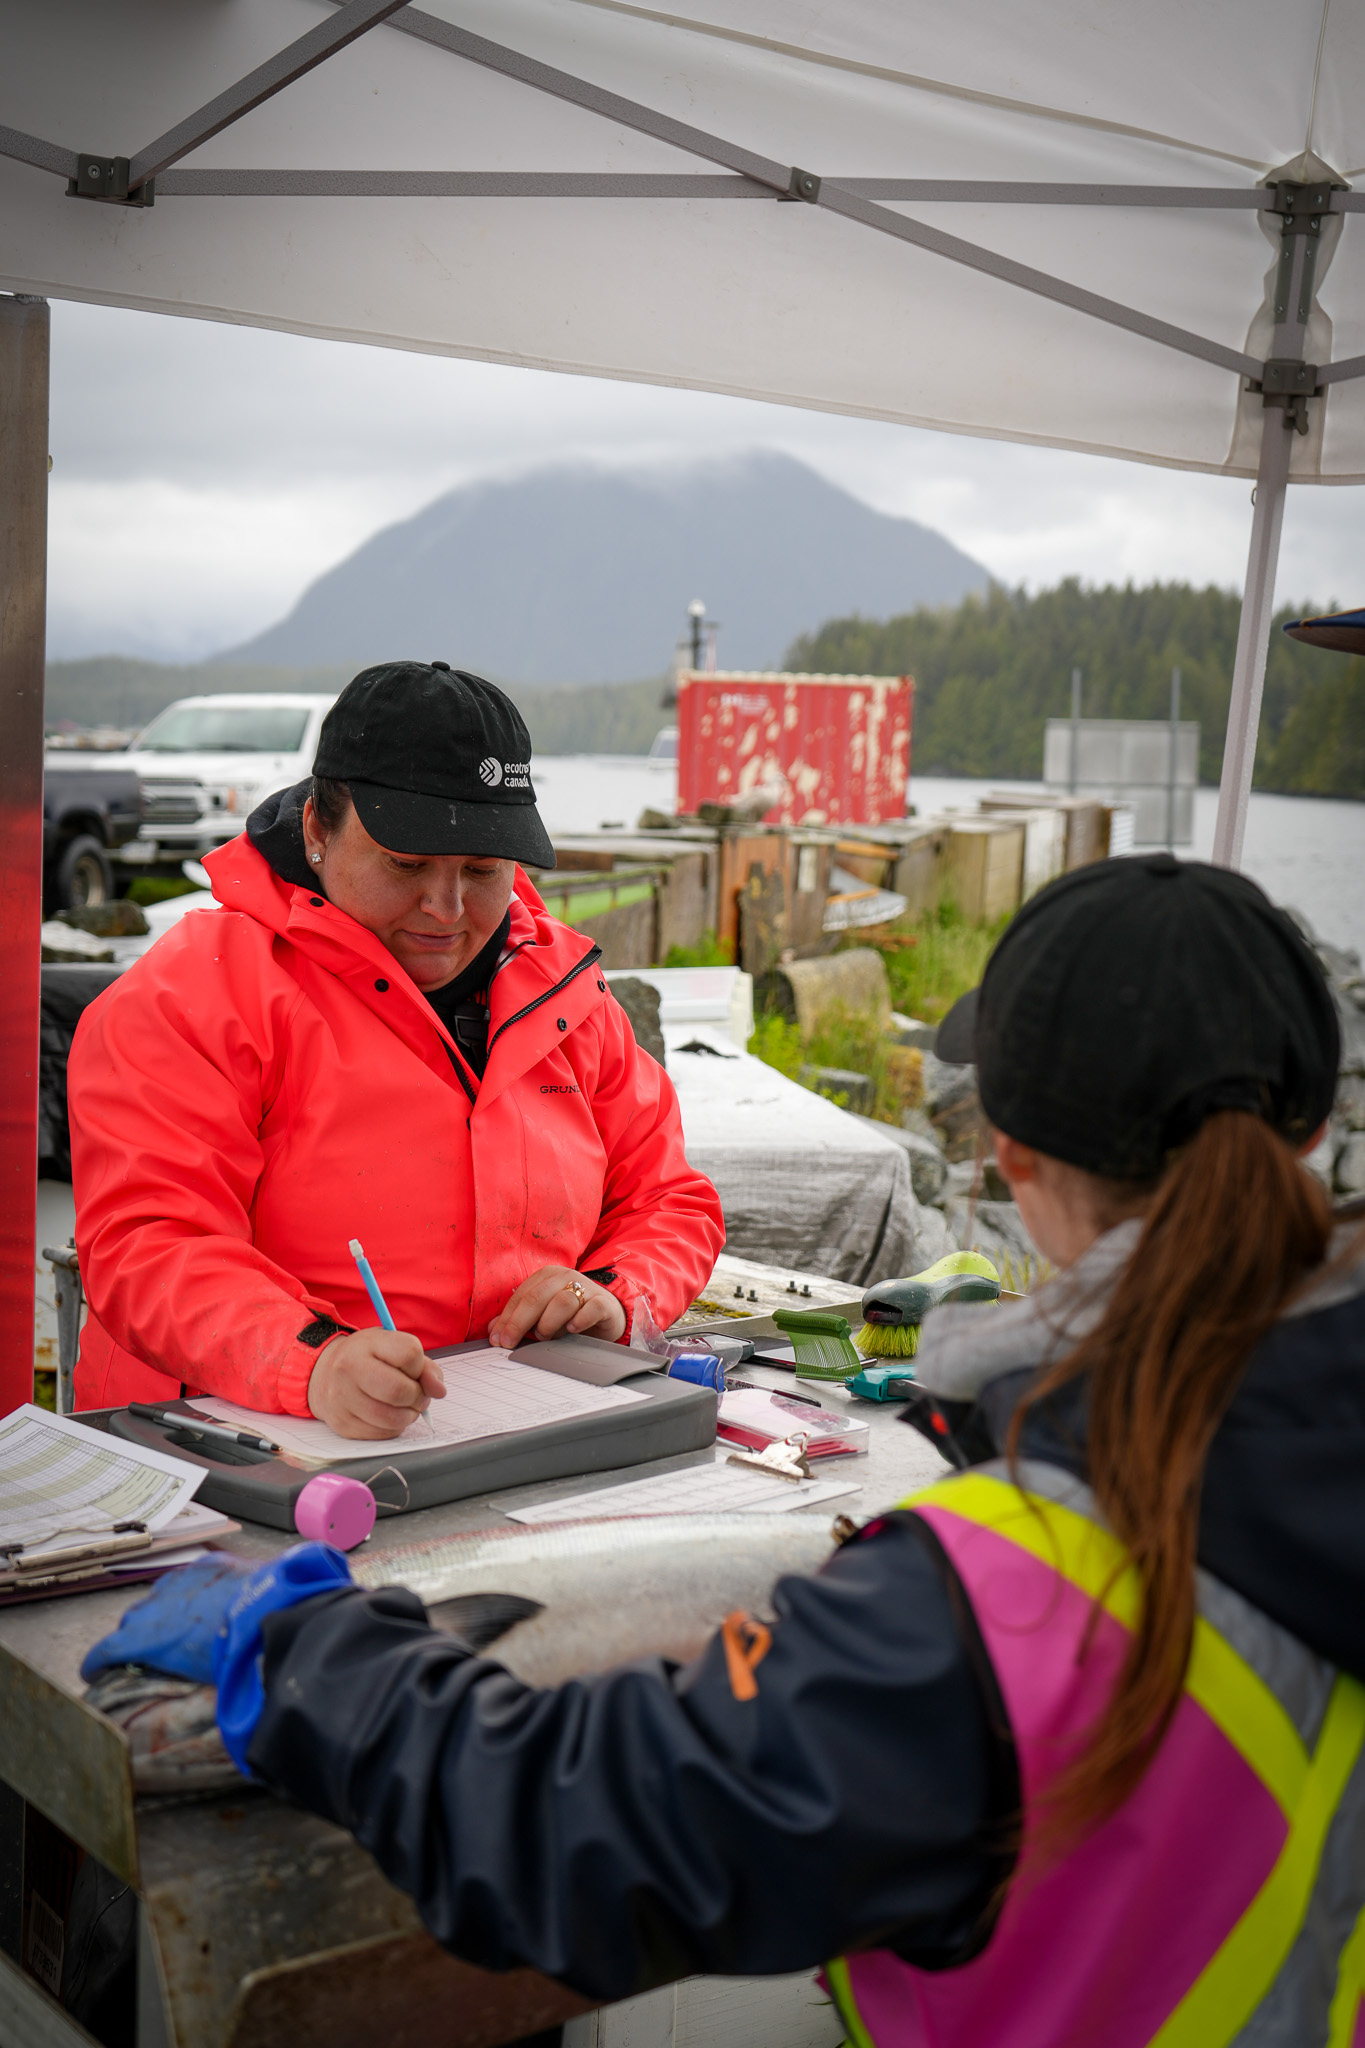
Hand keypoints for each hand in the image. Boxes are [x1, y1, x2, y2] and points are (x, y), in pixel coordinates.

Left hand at [81, 1544, 354, 1778]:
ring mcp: (161, 1607)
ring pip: (136, 1622)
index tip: (194, 1621)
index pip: (190, 1584)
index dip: (189, 1606)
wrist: (272, 1618)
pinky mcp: (143, 1637)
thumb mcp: (294, 1586)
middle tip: (167, 1643)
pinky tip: (94, 1670)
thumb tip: (329, 1575)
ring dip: (137, 1638)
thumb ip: (301, 1581)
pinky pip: (110, 1648)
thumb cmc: (288, 1605)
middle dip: (159, 1620)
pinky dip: (100, 1660)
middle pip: (159, 1600)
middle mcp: (184, 1581)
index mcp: (218, 1567)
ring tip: (136, 1657)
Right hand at [81, 1555, 252, 1683]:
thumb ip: (172, 1673)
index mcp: (146, 1637)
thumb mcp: (193, 1677)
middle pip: (132, 1620)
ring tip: (178, 1625)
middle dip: (134, 1636)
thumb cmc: (233, 1653)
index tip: (93, 1672)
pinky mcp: (209, 1564)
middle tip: (145, 1652)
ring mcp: (182, 1578)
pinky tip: (205, 1600)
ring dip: (162, 1610)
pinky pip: (190, 1578)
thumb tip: (173, 1681)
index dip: (96, 1663)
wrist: (270, 1612)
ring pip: (159, 1595)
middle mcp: (156, 1603)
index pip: (106, 1649)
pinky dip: (190, 1591)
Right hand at [308, 1328, 445, 1437]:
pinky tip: (389, 1415)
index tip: (413, 1369)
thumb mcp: (393, 1348)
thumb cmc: (367, 1359)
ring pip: (392, 1418)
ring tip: (405, 1406)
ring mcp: (342, 1398)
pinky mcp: (342, 1424)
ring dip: (408, 1415)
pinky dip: (394, 1427)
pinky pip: (382, 1434)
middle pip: (400, 1391)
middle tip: (416, 1395)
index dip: (420, 1366)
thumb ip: (424, 1366)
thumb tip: (439, 1390)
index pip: (410, 1354)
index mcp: (366, 1344)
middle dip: (418, 1396)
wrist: (324, 1374)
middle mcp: (349, 1369)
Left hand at [488, 1266, 626, 1349]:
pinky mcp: (603, 1302)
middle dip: (518, 1323)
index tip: (497, 1340)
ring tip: (544, 1336)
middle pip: (536, 1297)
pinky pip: (590, 1309)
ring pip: (562, 1301)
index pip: (521, 1297)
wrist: (607, 1313)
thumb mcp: (542, 1314)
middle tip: (509, 1343)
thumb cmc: (570, 1314)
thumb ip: (519, 1319)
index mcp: (546, 1276)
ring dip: (548, 1322)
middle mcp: (564, 1277)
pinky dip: (580, 1320)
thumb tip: (493, 1331)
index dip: (506, 1319)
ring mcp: (585, 1288)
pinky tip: (572, 1330)